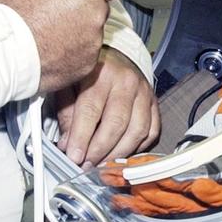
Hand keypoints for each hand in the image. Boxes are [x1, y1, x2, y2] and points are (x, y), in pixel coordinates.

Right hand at [0, 0, 125, 93]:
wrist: (4, 53)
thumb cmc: (14, 17)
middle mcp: (95, 19)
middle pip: (100, 9)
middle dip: (84, 9)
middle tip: (58, 10)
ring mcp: (92, 45)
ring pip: (92, 34)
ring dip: (77, 32)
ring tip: (49, 33)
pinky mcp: (84, 67)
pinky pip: (84, 55)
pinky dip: (71, 53)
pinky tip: (50, 50)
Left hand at [54, 46, 159, 166]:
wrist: (115, 56)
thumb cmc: (88, 72)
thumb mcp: (69, 84)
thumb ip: (67, 113)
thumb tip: (67, 144)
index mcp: (102, 73)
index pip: (91, 110)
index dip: (81, 137)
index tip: (73, 157)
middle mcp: (127, 82)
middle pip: (116, 124)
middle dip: (100, 150)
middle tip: (86, 165)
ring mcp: (144, 93)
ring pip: (137, 131)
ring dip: (119, 153)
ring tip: (102, 164)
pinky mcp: (154, 103)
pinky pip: (151, 131)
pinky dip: (138, 147)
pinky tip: (122, 153)